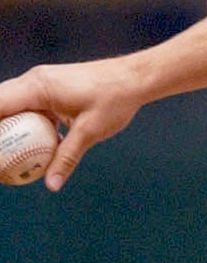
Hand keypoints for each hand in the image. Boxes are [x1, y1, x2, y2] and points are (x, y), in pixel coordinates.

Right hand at [0, 57, 146, 190]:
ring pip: (12, 105)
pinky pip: (29, 106)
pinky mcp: (51, 88)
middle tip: (2, 157)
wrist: (137, 77)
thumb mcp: (90, 131)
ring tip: (9, 155)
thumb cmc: (116, 99)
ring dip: (8, 126)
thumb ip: (67, 157)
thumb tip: (51, 185)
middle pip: (1, 105)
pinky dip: (24, 124)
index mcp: (38, 86)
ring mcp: (42, 82)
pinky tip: (27, 146)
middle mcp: (35, 80)